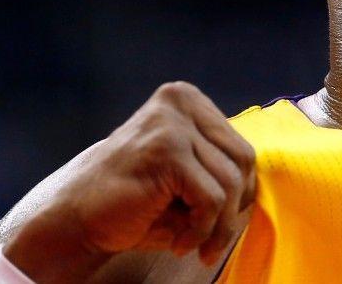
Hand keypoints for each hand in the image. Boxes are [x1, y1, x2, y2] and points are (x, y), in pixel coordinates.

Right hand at [6, 82, 255, 282]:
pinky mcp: (167, 150)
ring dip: (217, 225)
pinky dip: (202, 229)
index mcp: (186, 99)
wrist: (75, 219)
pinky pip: (213, 198)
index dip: (240, 189)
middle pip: (243, 160)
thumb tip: (266, 181)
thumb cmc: (135, 202)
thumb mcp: (186, 173)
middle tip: (210, 240)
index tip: (223, 220)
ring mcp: (172, 123)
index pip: (241, 146)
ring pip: (231, 182)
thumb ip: (220, 165)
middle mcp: (179, 101)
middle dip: (233, 207)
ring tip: (191, 242)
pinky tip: (179, 241)